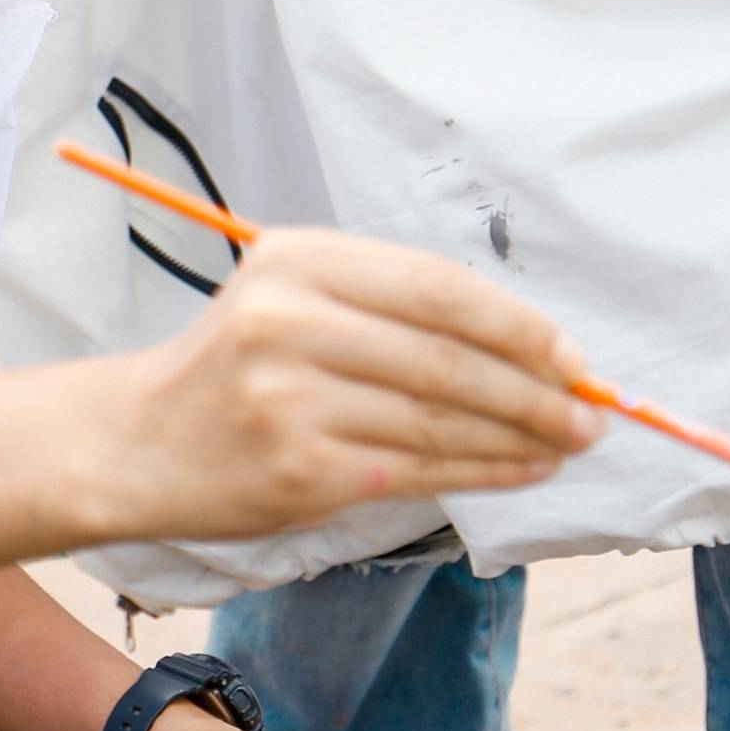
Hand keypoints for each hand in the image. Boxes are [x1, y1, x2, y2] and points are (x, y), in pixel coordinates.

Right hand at [93, 227, 597, 547]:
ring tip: (568, 442)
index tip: (574, 356)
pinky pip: (417, 471)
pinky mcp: (298, 470)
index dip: (519, 325)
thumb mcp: (296, 297)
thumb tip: (530, 343)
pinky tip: (522, 470)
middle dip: (534, 389)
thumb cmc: (238, 367)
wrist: (137, 442)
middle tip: (592, 412)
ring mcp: (291, 399)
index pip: (437, 287)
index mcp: (298, 258)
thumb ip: (394, 306)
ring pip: (439, 420)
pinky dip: (482, 472)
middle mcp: (290, 320)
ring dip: (519, 436)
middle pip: (447, 357)